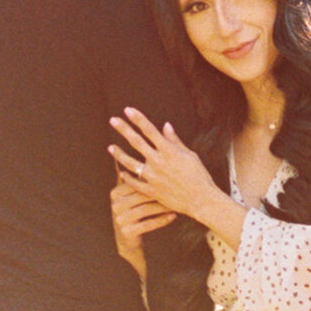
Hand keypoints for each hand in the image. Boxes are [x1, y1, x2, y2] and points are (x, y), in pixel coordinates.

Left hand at [112, 107, 225, 227]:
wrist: (201, 199)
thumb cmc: (198, 175)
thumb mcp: (190, 154)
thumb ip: (175, 140)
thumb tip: (165, 125)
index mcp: (169, 150)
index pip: (150, 130)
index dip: (138, 119)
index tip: (128, 110)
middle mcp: (159, 161)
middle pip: (137, 142)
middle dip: (124, 129)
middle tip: (113, 120)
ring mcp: (153, 177)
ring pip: (130, 163)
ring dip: (119, 154)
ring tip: (110, 147)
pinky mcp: (152, 191)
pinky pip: (135, 183)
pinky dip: (127, 177)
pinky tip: (122, 172)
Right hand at [112, 175, 173, 242]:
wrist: (128, 237)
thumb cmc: (135, 210)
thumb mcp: (133, 195)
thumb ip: (137, 180)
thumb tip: (152, 157)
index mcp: (116, 193)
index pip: (136, 183)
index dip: (153, 180)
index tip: (170, 176)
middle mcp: (115, 205)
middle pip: (141, 195)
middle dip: (159, 193)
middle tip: (176, 189)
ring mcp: (120, 219)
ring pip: (145, 209)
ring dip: (162, 206)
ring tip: (176, 203)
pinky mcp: (127, 232)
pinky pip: (148, 224)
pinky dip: (162, 220)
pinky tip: (173, 216)